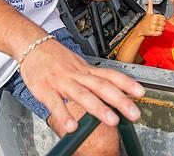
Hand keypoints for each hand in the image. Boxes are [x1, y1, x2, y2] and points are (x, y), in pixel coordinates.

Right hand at [19, 38, 144, 132]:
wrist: (32, 45)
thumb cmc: (55, 58)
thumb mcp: (78, 65)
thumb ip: (92, 79)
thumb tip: (112, 91)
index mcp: (86, 70)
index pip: (110, 75)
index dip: (126, 83)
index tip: (141, 92)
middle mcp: (77, 75)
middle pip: (102, 86)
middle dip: (120, 100)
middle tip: (134, 113)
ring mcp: (62, 82)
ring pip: (82, 94)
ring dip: (98, 108)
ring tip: (111, 120)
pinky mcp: (45, 90)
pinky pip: (55, 104)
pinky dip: (64, 115)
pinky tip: (71, 126)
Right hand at [136, 0, 165, 36]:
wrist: (139, 30)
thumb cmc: (145, 21)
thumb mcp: (148, 13)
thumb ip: (150, 5)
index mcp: (154, 16)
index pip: (163, 18)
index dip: (161, 19)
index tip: (157, 20)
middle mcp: (154, 22)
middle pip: (164, 23)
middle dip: (160, 24)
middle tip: (155, 24)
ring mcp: (153, 28)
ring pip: (162, 29)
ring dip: (159, 29)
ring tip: (155, 28)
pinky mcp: (153, 33)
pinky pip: (160, 33)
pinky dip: (158, 33)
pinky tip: (154, 31)